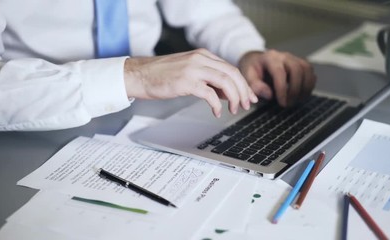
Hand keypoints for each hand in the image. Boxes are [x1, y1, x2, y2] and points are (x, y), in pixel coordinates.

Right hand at [124, 49, 257, 117]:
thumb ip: (208, 79)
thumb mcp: (189, 72)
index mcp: (203, 55)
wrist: (140, 75)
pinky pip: (209, 94)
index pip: (231, 68)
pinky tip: (217, 112)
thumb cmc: (162, 75)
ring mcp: (193, 69)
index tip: (249, 96)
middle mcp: (200, 59)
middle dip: (243, 91)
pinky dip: (217, 104)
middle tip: (246, 105)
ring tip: (234, 109)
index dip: (243, 84)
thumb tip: (227, 93)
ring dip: (234, 97)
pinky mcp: (186, 82)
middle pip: (232, 73)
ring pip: (225, 81)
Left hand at [238, 50, 315, 105]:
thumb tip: (269, 95)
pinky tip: (301, 95)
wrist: (257, 61)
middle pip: (297, 70)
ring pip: (307, 70)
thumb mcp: (247, 77)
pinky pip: (311, 73)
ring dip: (305, 88)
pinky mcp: (301, 64)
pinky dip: (309, 85)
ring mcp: (294, 59)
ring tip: (296, 100)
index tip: (282, 103)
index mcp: (270, 58)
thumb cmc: (252, 69)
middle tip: (288, 104)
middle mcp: (284, 56)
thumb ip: (255, 86)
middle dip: (295, 90)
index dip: (282, 89)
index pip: (280, 72)